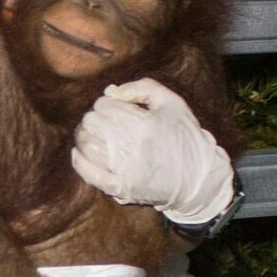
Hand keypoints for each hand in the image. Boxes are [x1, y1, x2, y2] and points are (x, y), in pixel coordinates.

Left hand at [71, 79, 234, 224]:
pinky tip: (77, 153)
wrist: (199, 179)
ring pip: (89, 145)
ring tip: (92, 134)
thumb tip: (111, 91)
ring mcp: (126, 170)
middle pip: (93, 123)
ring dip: (85, 136)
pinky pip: (91, 175)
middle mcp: (134, 147)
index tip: (114, 108)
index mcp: (145, 124)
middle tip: (102, 120)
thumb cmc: (185, 137)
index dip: (106, 103)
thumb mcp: (172, 104)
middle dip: (94, 118)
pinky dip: (80, 162)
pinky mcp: (122, 188)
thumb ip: (143, 88)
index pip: (105, 106)